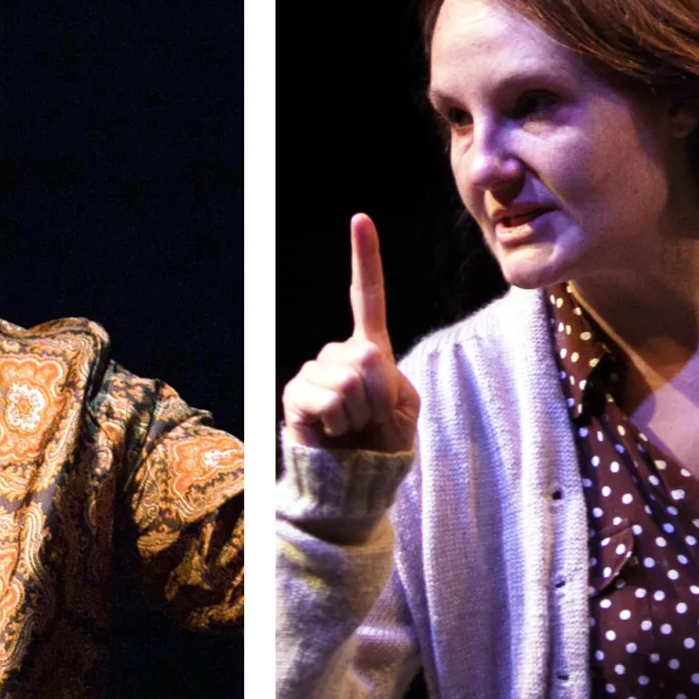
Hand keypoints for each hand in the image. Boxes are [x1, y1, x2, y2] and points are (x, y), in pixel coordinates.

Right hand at [283, 214, 421, 453]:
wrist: (357, 480)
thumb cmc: (382, 443)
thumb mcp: (403, 407)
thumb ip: (389, 376)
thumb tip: (361, 359)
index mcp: (369, 348)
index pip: (367, 296)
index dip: (364, 258)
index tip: (360, 219)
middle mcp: (337, 353)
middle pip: (367, 356)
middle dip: (379, 395)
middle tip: (370, 419)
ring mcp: (313, 372)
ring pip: (348, 379)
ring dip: (359, 412)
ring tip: (352, 428)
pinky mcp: (295, 394)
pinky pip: (329, 398)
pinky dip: (339, 421)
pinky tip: (333, 432)